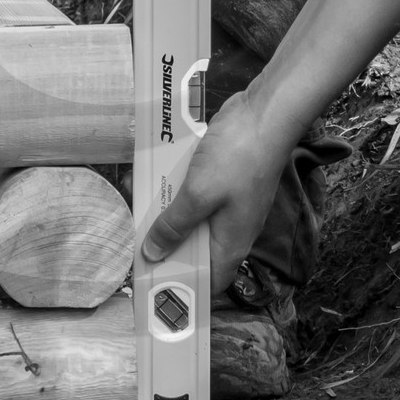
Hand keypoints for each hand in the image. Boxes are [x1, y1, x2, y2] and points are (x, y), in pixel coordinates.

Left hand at [140, 90, 294, 293]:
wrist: (265, 113)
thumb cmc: (238, 157)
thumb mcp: (198, 195)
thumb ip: (174, 225)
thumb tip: (153, 254)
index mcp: (231, 243)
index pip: (207, 281)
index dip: (181, 285)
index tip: (150, 281)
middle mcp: (230, 228)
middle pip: (193, 249)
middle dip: (164, 243)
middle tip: (134, 236)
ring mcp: (227, 202)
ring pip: (190, 217)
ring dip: (165, 210)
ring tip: (137, 199)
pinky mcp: (221, 179)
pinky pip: (193, 193)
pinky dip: (175, 187)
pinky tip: (154, 174)